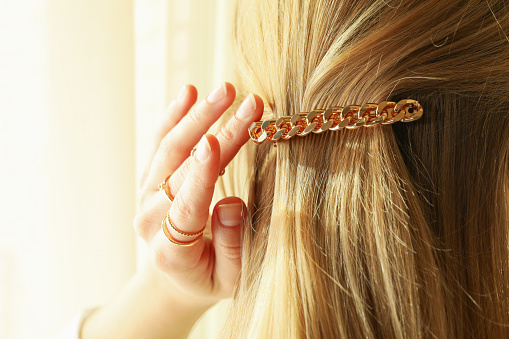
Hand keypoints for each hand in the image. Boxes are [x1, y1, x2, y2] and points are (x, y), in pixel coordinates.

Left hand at [134, 82, 262, 305]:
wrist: (173, 278)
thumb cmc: (207, 279)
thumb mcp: (229, 280)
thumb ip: (233, 247)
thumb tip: (230, 202)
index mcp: (173, 248)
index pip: (188, 203)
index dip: (203, 172)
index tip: (215, 141)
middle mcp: (151, 216)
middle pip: (184, 167)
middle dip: (220, 132)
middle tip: (249, 104)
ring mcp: (147, 194)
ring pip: (169, 148)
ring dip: (198, 116)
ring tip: (225, 90)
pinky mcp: (150, 179)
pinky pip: (160, 144)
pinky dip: (173, 116)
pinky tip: (189, 93)